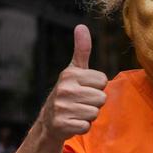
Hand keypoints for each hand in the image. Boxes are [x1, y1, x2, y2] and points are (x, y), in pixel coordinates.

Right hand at [38, 24, 107, 142]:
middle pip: (101, 98)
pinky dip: (82, 127)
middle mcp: (64, 89)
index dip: (97, 87)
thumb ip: (82, 49)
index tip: (84, 88)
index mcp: (69, 74)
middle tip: (80, 102)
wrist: (49, 121)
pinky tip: (72, 122)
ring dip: (89, 115)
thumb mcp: (74, 70)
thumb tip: (81, 26)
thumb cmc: (68, 91)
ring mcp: (61, 108)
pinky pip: (87, 126)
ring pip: (95, 112)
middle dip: (94, 102)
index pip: (103, 81)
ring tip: (76, 111)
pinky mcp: (61, 125)